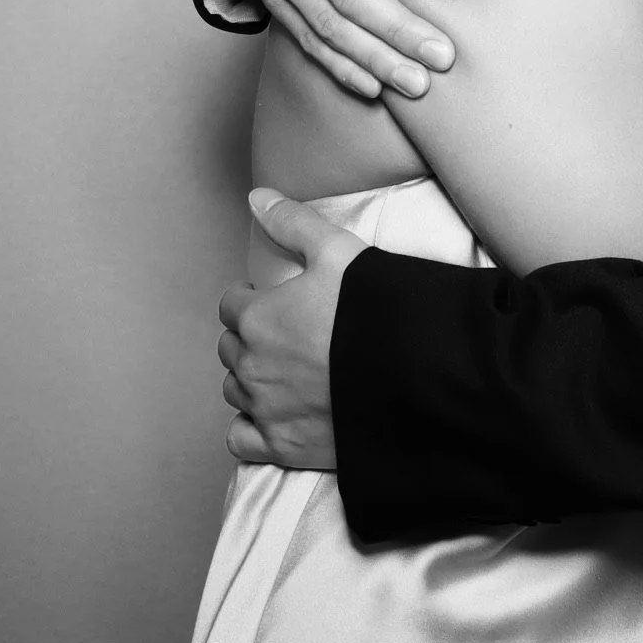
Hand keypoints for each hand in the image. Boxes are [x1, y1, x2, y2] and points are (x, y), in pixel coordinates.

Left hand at [218, 191, 367, 470]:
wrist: (412, 371)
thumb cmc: (374, 308)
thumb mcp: (338, 251)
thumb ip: (292, 222)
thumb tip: (256, 196)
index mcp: (259, 318)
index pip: (231, 306)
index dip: (252, 299)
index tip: (275, 300)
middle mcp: (252, 365)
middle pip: (230, 348)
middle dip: (250, 337)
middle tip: (285, 333)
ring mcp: (265, 408)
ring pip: (235, 390)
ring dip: (251, 377)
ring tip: (284, 369)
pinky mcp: (281, 445)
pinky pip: (240, 439)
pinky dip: (250, 426)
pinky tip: (272, 412)